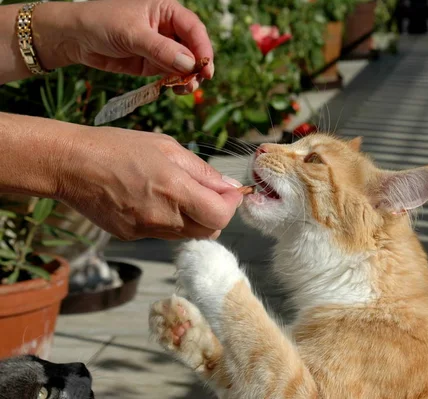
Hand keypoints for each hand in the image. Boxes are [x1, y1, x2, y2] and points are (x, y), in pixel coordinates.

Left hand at [35, 0, 212, 93]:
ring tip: (185, 88)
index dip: (203, 48)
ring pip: (185, 65)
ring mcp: (162, 48)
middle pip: (194, 48)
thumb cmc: (101, 23)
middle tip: (196, 81)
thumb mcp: (132, 34)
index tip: (206, 68)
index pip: (193, 29)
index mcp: (166, 11)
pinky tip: (175, 89)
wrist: (74, 38)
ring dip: (188, 78)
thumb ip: (161, 50)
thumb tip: (189, 64)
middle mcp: (167, 29)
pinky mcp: (153, 64)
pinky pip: (172, 75)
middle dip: (197, 66)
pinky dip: (176, 83)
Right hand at [56, 127, 242, 240]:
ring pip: (187, 234)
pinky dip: (170, 221)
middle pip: (209, 231)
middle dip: (217, 214)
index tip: (231, 192)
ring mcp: (146, 230)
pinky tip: (154, 200)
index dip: (231, 205)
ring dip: (195, 218)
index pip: (220, 216)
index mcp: (175, 190)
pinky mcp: (132, 236)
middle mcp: (163, 216)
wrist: (71, 164)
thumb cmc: (119, 147)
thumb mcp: (168, 147)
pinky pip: (163, 234)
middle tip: (211, 193)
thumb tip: (230, 187)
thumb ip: (203, 171)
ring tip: (180, 193)